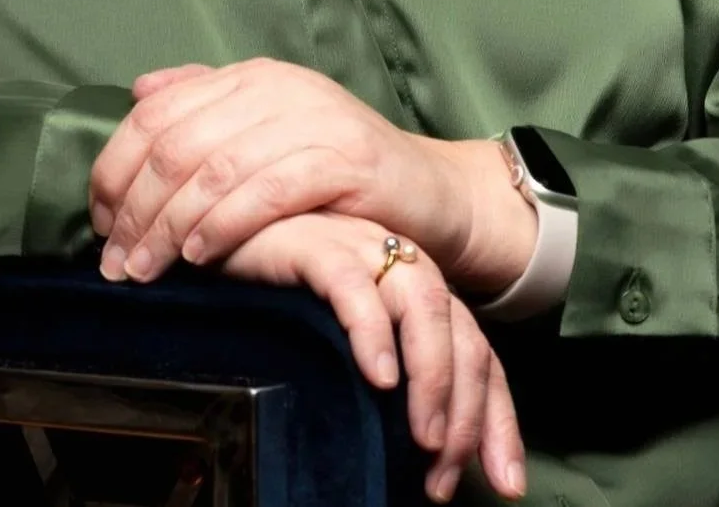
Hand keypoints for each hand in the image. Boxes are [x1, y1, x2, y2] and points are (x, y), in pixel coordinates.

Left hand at [88, 58, 535, 292]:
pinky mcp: (345, 158)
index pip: (157, 112)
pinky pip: (267, 190)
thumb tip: (140, 91)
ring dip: (168, 225)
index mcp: (250, 77)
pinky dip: (224, 224)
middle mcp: (277, 87)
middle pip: (177, 141)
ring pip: (215, 167)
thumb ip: (206, 106)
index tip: (97, 223)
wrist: (430, 195)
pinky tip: (200, 255)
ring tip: (143, 271)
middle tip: (112, 261)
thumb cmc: (337, 177)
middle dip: (134, 206)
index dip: (116, 167)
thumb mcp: (267, 133)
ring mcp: (312, 118)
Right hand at [219, 210, 525, 502]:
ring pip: (426, 305)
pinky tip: (378, 376)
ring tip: (424, 437)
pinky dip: (373, 332)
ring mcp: (362, 247)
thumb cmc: (273, 297)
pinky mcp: (316, 241)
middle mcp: (399, 265)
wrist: (213, 235)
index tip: (505, 483)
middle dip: (467, 413)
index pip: (477, 355)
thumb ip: (378, 379)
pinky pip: (355, 285)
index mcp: (413, 290)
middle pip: (462, 336)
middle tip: (445, 472)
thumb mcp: (337, 347)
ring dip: (433, 377)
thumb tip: (414, 459)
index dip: (496, 420)